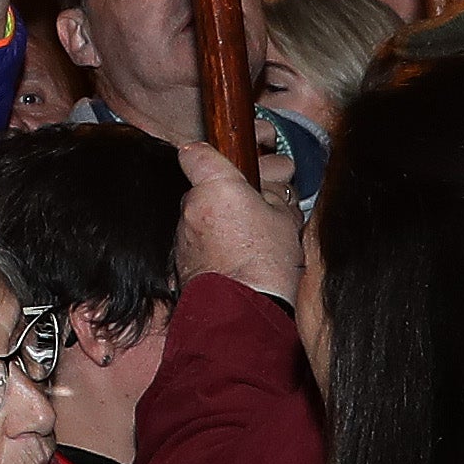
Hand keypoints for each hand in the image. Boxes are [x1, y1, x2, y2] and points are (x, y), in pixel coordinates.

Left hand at [167, 133, 301, 304]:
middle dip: (227, 197)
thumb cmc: (267, 262)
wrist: (244, 311)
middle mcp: (191, 206)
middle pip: (205, 189)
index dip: (211, 154)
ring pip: (202, 217)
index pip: (196, 152)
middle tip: (256, 213)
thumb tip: (266, 190)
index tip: (227, 162)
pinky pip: (197, 242)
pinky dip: (212, 246)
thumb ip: (269, 195)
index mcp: (216, 187)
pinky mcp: (179, 259)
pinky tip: (235, 260)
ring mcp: (182, 234)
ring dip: (220, 224)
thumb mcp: (284, 217)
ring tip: (249, 243)